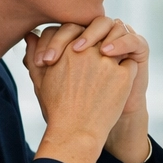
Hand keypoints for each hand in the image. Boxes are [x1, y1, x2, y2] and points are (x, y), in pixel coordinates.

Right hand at [23, 17, 136, 162]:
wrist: (76, 133)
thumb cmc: (57, 109)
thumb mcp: (41, 81)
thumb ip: (35, 54)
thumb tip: (32, 34)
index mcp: (66, 50)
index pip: (77, 29)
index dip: (81, 40)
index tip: (81, 56)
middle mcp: (86, 52)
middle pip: (99, 35)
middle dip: (99, 44)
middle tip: (99, 62)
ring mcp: (106, 62)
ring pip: (117, 46)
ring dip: (115, 55)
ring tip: (108, 75)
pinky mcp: (123, 76)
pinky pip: (130, 64)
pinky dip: (126, 72)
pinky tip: (118, 86)